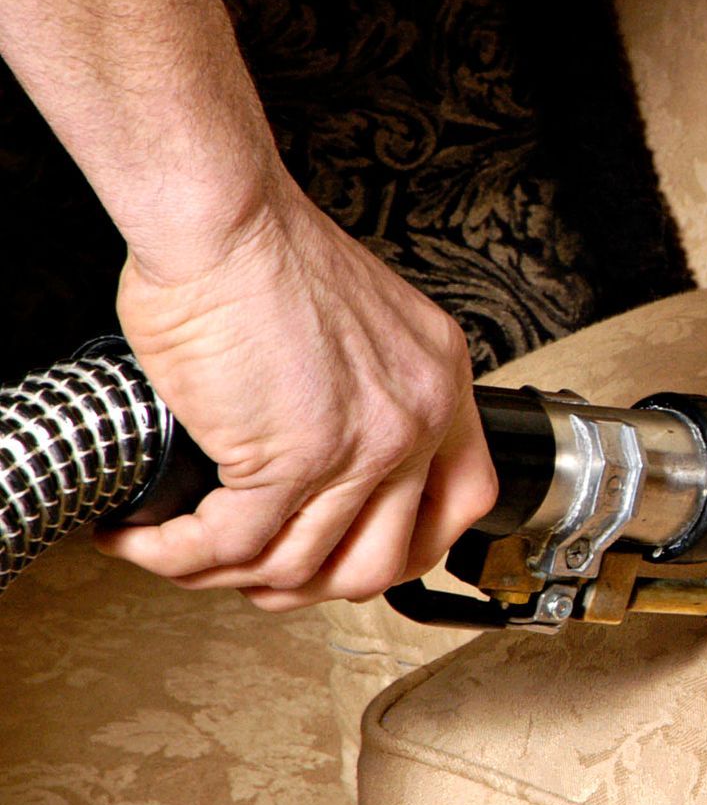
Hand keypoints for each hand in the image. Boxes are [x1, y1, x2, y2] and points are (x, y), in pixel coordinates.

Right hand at [96, 180, 498, 609]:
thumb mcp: (366, 321)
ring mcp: (359, 446)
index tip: (360, 555)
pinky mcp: (289, 458)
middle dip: (311, 585)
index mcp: (441, 382)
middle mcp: (415, 420)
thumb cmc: (269, 251)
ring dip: (230, 577)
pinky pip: (232, 545)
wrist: (226, 218)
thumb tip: (331, 454)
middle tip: (259, 575)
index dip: (412, 548)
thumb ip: (370, 388)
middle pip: (381, 560)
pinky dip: (175, 555)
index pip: (465, 500)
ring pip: (300, 566)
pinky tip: (142, 538)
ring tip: (182, 554)